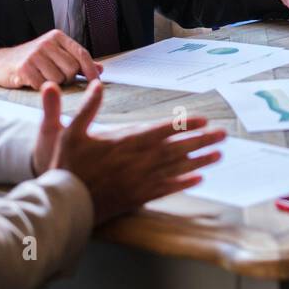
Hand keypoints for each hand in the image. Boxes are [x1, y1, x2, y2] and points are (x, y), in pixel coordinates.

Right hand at [0, 30, 100, 89]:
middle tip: (56, 76)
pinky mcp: (24, 68)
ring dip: (54, 84)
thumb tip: (101, 69)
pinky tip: (34, 81)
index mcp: (57, 37)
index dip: (91, 70)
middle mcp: (47, 42)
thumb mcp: (56, 55)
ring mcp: (34, 54)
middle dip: (68, 78)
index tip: (97, 83)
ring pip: (60, 79)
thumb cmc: (34, 60)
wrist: (1, 63)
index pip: (81, 53)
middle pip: (72, 69)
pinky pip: (44, 86)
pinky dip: (42, 88)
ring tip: (43, 77)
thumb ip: (78, 62)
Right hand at [37, 81, 225, 222]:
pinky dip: (184, 183)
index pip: (162, 130)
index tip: (204, 119)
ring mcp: (141, 180)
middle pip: (177, 148)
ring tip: (219, 155)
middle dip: (202, 140)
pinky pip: (167, 189)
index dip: (185, 124)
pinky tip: (199, 180)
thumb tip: (96, 84)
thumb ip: (87, 108)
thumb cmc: (67, 166)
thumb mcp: (71, 132)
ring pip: (177, 168)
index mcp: (126, 142)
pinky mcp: (139, 197)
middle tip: (224, 134)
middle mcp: (139, 161)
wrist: (64, 204)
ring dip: (200, 161)